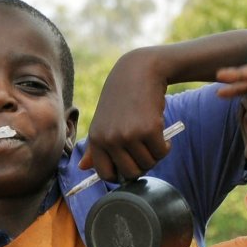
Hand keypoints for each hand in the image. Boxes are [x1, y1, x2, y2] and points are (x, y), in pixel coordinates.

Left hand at [79, 55, 171, 182]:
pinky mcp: (149, 129)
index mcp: (96, 139)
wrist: (139, 71)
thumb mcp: (103, 121)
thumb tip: (82, 168)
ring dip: (155, 154)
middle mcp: (110, 139)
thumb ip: (95, 147)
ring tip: (152, 137)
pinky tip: (161, 133)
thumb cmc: (121, 98)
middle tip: (145, 150)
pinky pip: (161, 152)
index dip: (120, 174)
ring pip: (148, 164)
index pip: (106, 174)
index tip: (130, 164)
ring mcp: (129, 135)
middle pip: (131, 173)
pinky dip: (165, 146)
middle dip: (142, 166)